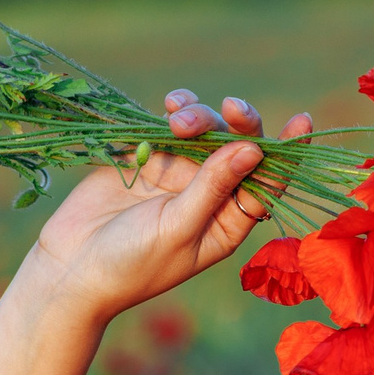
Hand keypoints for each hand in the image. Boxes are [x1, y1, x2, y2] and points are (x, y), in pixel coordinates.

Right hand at [25, 92, 311, 321]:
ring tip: (177, 119)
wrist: (71, 269)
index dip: (287, 153)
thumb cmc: (131, 264)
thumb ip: (213, 187)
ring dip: (200, 117)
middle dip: (239, 124)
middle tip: (231, 108)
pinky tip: (171, 105)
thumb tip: (254, 149)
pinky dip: (176, 111)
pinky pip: (169, 127)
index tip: (302, 121)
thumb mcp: (178, 228)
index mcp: (228, 223)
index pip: (268, 183)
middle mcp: (209, 196)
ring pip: (205, 132)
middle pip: (238, 149)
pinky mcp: (148, 159)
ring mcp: (178, 175)